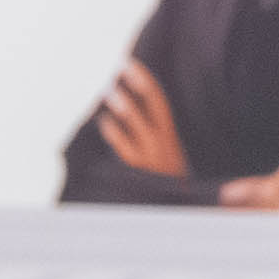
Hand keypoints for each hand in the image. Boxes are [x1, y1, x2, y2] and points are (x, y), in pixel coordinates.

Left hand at [84, 62, 182, 176]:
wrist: (176, 216)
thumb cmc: (165, 187)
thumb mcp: (166, 159)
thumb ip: (151, 137)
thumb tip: (125, 109)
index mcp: (171, 138)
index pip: (160, 101)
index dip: (146, 80)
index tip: (131, 63)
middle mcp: (164, 143)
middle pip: (155, 103)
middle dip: (140, 81)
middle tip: (122, 63)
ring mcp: (153, 156)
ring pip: (139, 123)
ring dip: (124, 104)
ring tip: (108, 90)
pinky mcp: (140, 171)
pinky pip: (126, 147)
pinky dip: (115, 132)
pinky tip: (103, 121)